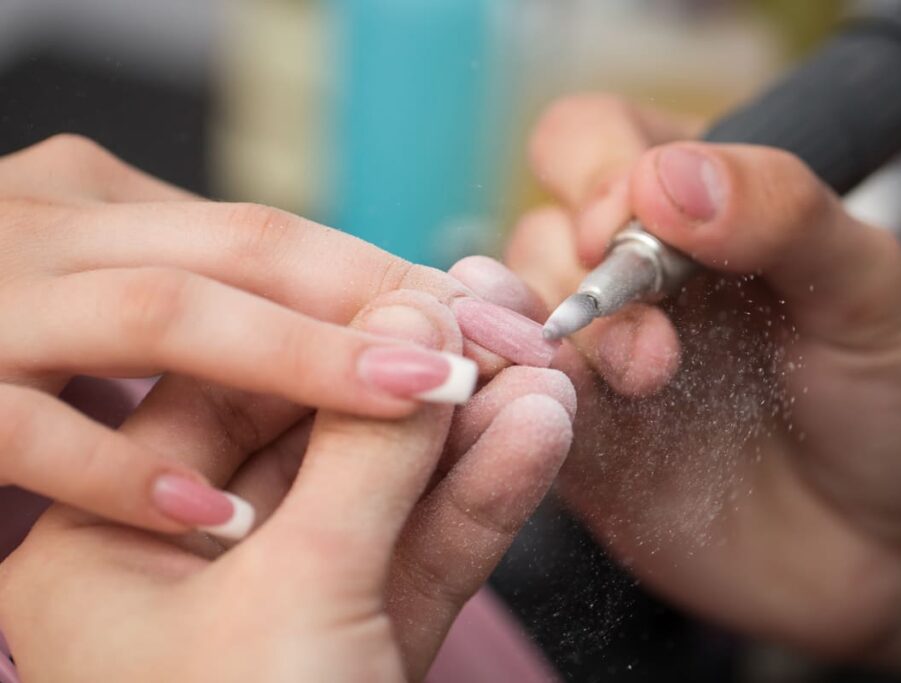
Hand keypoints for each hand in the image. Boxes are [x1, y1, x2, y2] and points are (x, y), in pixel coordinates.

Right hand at [0, 135, 556, 536]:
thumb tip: (377, 304)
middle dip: (381, 302)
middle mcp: (49, 226)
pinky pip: (29, 427)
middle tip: (495, 348)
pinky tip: (211, 514)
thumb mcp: (108, 290)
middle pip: (249, 249)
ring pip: (160, 312)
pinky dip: (122, 471)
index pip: (281, 231)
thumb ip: (218, 293)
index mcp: (104, 201)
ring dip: (296, 359)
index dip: (396, 274)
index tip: (496, 318)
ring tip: (411, 398)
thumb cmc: (5, 336)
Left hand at [0, 289, 574, 681]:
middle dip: (422, 382)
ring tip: (544, 375)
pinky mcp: (367, 638)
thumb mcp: (295, 602)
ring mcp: (289, 603)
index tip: (426, 293)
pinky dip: (486, 494)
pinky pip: (427, 549)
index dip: (331, 333)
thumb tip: (419, 331)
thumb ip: (365, 457)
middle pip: (320, 434)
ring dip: (474, 432)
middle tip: (501, 324)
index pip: (224, 390)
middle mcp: (192, 568)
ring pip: (390, 491)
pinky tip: (538, 433)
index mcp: (107, 546)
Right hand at [509, 94, 900, 679]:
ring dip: (559, 340)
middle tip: (655, 337)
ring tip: (646, 382)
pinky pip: (513, 406)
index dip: (596, 174)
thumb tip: (668, 176)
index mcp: (700, 210)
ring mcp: (601, 363)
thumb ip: (780, 213)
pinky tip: (575, 419)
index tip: (637, 226)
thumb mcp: (867, 288)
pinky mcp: (582, 443)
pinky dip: (523, 402)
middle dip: (579, 273)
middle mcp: (636, 279)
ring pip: (511, 318)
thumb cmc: (900, 402)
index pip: (594, 143)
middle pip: (538, 232)